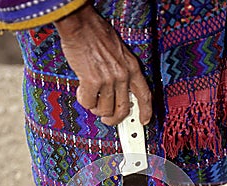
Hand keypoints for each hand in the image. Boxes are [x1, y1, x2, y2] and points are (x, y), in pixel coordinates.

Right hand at [55, 3, 151, 125]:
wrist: (81, 24)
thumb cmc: (96, 34)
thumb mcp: (119, 52)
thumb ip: (121, 72)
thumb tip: (116, 92)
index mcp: (132, 67)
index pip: (145, 95)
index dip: (146, 111)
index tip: (144, 121)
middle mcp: (123, 75)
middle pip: (123, 110)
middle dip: (114, 119)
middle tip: (106, 119)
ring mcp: (108, 80)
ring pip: (104, 110)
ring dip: (95, 108)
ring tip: (91, 97)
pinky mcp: (92, 81)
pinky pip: (89, 103)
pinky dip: (84, 100)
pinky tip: (82, 90)